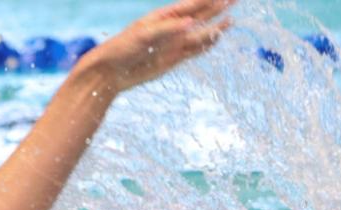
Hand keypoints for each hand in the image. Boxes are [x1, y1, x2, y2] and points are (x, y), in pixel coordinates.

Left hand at [76, 0, 232, 93]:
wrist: (110, 72)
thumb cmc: (121, 48)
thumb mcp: (142, 36)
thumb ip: (167, 29)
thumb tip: (192, 22)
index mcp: (163, 17)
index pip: (192, 5)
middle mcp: (171, 28)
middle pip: (200, 16)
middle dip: (217, 7)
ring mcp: (173, 44)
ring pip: (200, 34)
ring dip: (216, 27)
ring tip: (231, 19)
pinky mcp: (172, 60)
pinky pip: (194, 51)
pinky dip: (206, 46)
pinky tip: (216, 39)